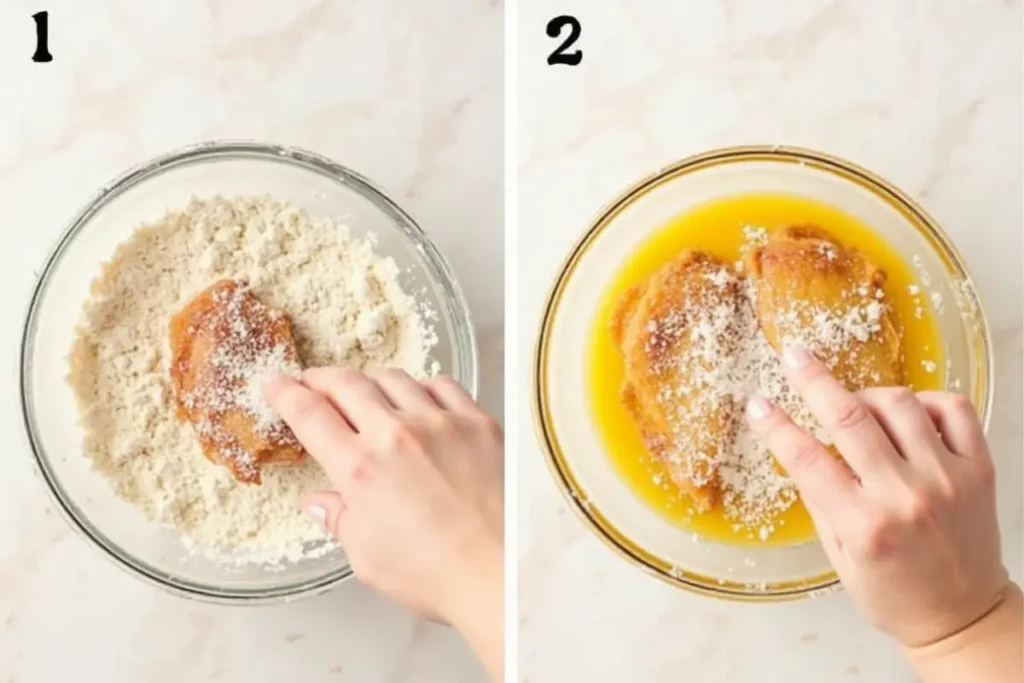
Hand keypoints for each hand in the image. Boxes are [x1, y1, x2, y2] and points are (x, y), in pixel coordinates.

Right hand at [263, 368, 503, 677]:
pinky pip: (442, 385)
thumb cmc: (436, 573)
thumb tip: (321, 502)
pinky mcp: (476, 422)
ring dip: (370, 381)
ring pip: (393, 378)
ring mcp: (440, 423)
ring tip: (366, 393)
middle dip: (321, 378)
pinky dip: (422, 386)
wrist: (501, 571)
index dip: (285, 392)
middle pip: (347, 384)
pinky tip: (419, 399)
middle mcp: (397, 436)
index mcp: (360, 470)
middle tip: (313, 382)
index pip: (309, 413)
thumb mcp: (368, 556)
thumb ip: (341, 519)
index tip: (276, 383)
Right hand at [746, 345, 1008, 648]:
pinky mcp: (979, 469)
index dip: (776, 426)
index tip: (758, 404)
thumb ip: (821, 500)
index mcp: (865, 526)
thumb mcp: (839, 558)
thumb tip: (798, 449)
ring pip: (900, 404)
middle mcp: (906, 497)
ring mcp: (947, 479)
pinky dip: (925, 399)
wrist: (962, 617)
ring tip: (855, 404)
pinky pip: (954, 408)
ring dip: (868, 395)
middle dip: (813, 380)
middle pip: (849, 418)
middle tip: (794, 355)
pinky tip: (907, 412)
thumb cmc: (894, 595)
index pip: (807, 460)